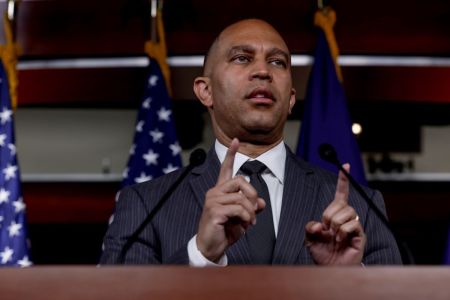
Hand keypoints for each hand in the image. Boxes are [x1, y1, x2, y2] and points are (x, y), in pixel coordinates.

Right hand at [196, 138, 265, 261]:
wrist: (211, 247)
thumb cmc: (225, 231)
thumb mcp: (242, 218)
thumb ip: (251, 207)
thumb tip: (261, 202)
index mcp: (220, 191)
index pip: (225, 168)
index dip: (231, 154)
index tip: (236, 140)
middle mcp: (215, 192)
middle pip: (240, 180)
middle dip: (252, 194)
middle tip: (255, 210)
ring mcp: (213, 200)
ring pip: (241, 197)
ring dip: (251, 212)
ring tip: (250, 222)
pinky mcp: (214, 211)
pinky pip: (238, 208)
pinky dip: (247, 217)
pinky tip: (245, 225)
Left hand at [305, 164, 365, 264]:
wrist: (330, 269)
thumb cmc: (322, 253)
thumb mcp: (309, 238)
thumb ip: (310, 227)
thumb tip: (318, 224)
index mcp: (335, 215)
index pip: (341, 194)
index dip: (343, 180)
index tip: (345, 165)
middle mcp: (347, 218)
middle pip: (342, 204)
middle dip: (329, 214)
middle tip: (326, 228)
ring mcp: (354, 226)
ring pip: (348, 213)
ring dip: (336, 223)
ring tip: (333, 235)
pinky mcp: (360, 236)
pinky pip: (353, 225)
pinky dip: (343, 232)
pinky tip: (340, 240)